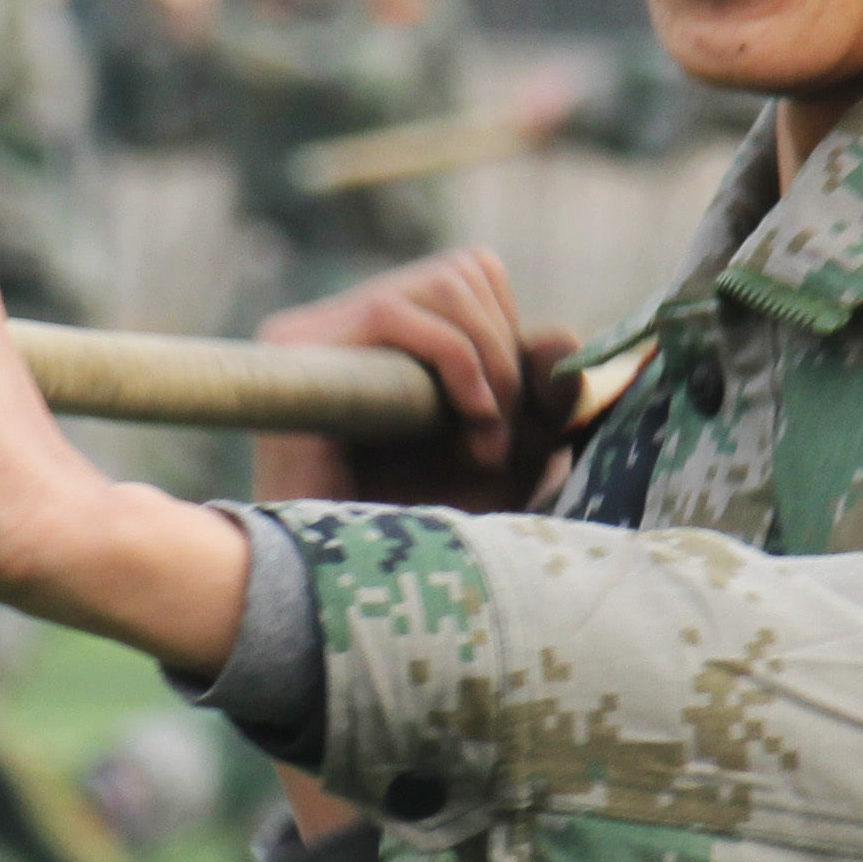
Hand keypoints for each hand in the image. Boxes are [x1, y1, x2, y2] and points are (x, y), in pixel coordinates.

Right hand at [248, 247, 570, 514]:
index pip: (470, 277)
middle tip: (497, 445)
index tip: (511, 425)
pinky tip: (469, 423)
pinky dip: (457, 361)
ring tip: (481, 445)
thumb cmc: (418, 532)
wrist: (344, 588)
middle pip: (463, 273)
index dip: (510, 337)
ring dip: (489, 365)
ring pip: (443, 284)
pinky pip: (396, 313)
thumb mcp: (503, 459)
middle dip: (507, 356)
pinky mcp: (296, 349)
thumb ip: (540, 399)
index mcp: (380, 339)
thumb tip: (566, 336)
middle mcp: (338, 323)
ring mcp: (310, 331)